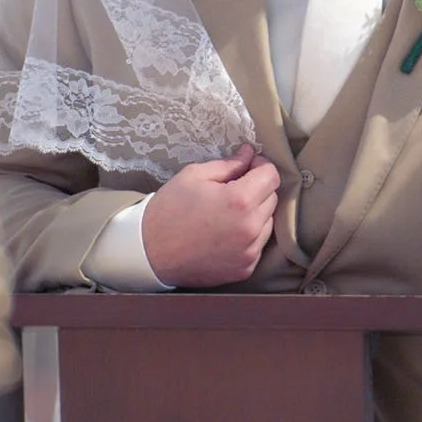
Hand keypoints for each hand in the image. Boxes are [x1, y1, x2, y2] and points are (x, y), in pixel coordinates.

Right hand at [140, 145, 279, 287]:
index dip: (260, 166)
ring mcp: (249, 251)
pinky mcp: (245, 268)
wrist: (149, 253)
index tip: (247, 166)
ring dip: (255, 213)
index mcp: (240, 200)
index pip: (271, 176)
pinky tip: (226, 232)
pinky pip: (258, 244)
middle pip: (271, 198)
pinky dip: (249, 235)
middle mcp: (250, 228)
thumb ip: (229, 164)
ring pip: (267, 222)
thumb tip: (250, 153)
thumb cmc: (169, 209)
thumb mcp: (194, 176)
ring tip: (228, 212)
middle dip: (257, 189)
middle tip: (233, 188)